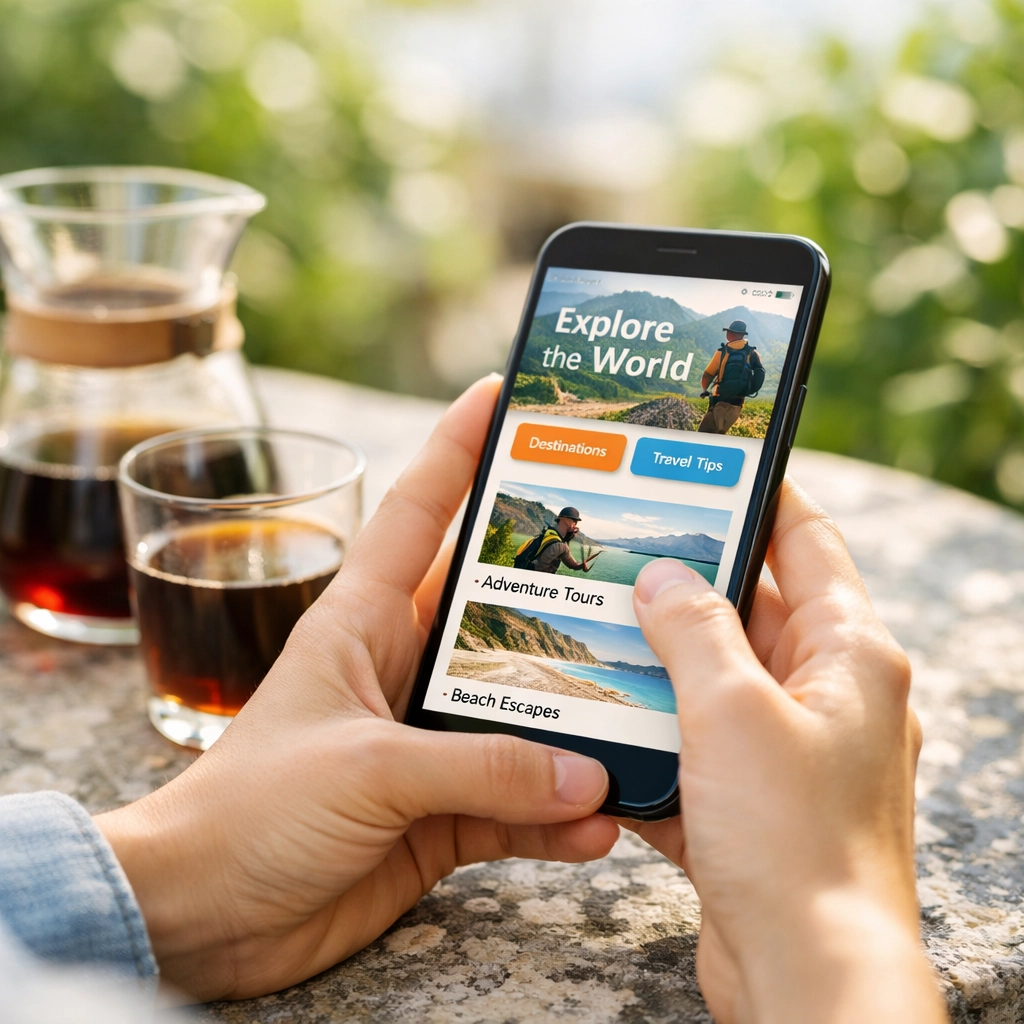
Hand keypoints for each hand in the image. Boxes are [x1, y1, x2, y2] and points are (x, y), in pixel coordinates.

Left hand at [97, 376, 615, 1000]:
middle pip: (494, 610)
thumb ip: (477, 767)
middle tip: (633, 570)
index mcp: (361, 621)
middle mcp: (400, 669)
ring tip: (641, 721)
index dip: (457, 448)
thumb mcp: (364, 767)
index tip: (501, 394)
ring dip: (574, 725)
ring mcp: (423, 741)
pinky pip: (514, 801)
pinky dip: (554, 815)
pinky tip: (596, 826)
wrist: (203, 918)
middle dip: (559, 591)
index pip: (415, 513)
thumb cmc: (248, 811)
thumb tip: (586, 773)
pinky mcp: (437, 810)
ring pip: (519, 713)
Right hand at [625, 481, 945, 1023]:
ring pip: (717, 676)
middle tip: (623, 546)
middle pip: (752, 608)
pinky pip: (700, 740)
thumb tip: (665, 576)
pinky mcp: (756, 799)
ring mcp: (792, 748)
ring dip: (662, 658)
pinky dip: (657, 727)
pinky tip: (603, 716)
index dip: (760, 496)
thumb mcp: (733, 710)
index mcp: (849, 653)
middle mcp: (829, 693)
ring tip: (597, 621)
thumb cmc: (794, 843)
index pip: (807, 541)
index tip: (708, 465)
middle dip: (688, 581)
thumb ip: (693, 628)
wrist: (806, 980)